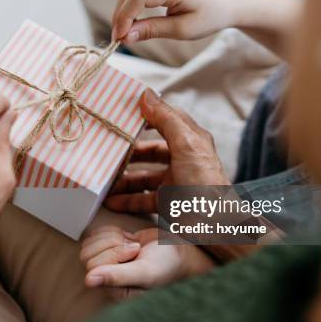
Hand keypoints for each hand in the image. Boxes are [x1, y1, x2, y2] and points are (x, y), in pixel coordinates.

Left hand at [80, 226, 213, 297]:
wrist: (180, 248)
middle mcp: (107, 279)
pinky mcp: (108, 247)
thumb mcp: (145, 271)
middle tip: (134, 249)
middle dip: (113, 245)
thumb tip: (89, 281)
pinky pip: (96, 233)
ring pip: (89, 243)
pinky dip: (112, 231)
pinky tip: (128, 238)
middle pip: (87, 254)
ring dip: (113, 237)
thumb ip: (117, 276)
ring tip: (133, 245)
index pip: (92, 267)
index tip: (135, 253)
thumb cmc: (167, 263)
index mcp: (113, 291)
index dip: (114, 254)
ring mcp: (106, 262)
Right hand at [105, 89, 228, 213]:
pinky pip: (143, 198)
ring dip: (124, 178)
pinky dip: (127, 200)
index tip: (122, 114)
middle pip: (151, 150)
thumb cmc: (204, 184)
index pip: (166, 120)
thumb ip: (166, 119)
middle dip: (129, 151)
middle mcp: (183, 159)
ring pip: (144, 175)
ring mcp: (175, 181)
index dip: (146, 115)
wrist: (215, 227)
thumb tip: (146, 94)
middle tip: (107, 150)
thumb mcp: (186, 145)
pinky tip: (111, 200)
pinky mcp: (169, 202)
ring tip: (104, 179)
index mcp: (190, 140)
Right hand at [112, 0, 246, 42]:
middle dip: (120, 14)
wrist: (227, 2)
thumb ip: (152, 30)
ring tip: (126, 26)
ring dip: (123, 4)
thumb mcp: (182, 30)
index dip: (124, 18)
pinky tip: (133, 13)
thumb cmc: (210, 16)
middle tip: (120, 38)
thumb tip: (126, 37)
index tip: (119, 39)